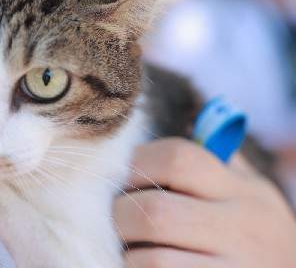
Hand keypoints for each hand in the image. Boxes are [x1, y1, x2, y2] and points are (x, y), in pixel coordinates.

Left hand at [114, 138, 295, 267]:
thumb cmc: (255, 232)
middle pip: (157, 211)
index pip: (178, 158)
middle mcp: (241, 228)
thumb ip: (217, 160)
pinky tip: (139, 266)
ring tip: (128, 247)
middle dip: (122, 213)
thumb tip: (186, 121)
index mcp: (241, 190)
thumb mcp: (248, 192)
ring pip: (155, 258)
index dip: (138, 163)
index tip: (125, 177)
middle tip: (117, 217)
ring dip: (128, 252)